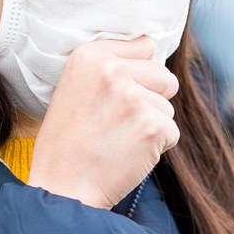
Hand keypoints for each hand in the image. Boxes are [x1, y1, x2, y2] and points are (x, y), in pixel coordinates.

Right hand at [28, 36, 179, 208]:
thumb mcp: (72, 88)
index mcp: (89, 56)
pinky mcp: (152, 126)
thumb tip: (150, 46)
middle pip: (164, 75)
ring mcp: (134, 98)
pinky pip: (171, 132)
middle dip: (152, 99)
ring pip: (167, 107)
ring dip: (151, 125)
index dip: (138, 73)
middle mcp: (112, 71)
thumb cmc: (66, 143)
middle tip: (119, 121)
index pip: (144, 45)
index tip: (119, 92)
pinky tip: (128, 154)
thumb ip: (107, 65)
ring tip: (117, 140)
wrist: (62, 188)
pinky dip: (156, 147)